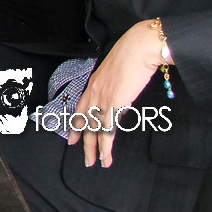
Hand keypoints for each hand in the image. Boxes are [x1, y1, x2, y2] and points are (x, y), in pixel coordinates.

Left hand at [68, 21, 161, 166]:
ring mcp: (102, 97)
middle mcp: (94, 91)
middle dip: (84, 142)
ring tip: (95, 163)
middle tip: (85, 158)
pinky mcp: (113, 103)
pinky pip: (107, 129)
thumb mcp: (119, 72)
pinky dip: (106, 145)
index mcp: (95, 82)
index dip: (76, 124)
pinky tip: (105, 155)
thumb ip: (116, 85)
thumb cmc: (134, 55)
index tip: (72, 138)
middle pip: (85, 121)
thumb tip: (119, 97)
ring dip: (95, 149)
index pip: (81, 107)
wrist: (139, 48)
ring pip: (94, 129)